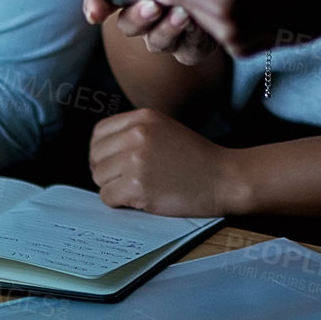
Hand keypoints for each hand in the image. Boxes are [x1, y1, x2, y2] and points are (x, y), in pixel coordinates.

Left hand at [89, 108, 237, 214]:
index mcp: (143, 117)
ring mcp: (136, 160)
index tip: (110, 162)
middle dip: (106, 171)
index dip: (101, 151)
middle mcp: (136, 134)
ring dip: (113, 187)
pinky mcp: (137, 186)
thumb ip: (135, 133)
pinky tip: (139, 199)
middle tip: (123, 180)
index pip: (100, 132)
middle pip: (96, 156)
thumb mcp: (165, 129)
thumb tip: (102, 153)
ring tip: (137, 189)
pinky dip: (119, 202)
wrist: (224, 178)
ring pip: (99, 178)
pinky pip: (107, 197)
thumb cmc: (198, 158)